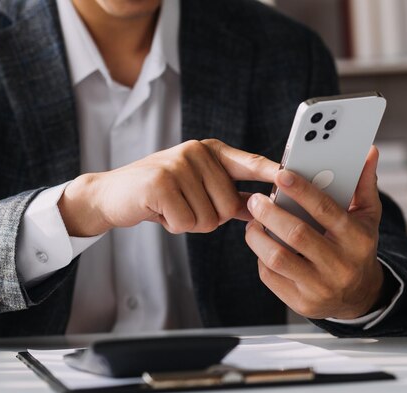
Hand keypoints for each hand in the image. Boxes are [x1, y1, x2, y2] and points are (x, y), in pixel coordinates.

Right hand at [58, 139, 277, 236]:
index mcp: (210, 152)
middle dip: (208, 218)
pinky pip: (186, 222)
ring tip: (170, 207)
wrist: (113, 194)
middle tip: (184, 206)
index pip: (249, 162)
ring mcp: (178, 164)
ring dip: (189, 222)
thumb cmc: (159, 194)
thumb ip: (228, 195)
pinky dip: (173, 225)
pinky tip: (159, 211)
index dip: (271, 172)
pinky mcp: (161, 182)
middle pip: (228, 206)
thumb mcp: (195, 188)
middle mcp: (197, 152)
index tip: (293, 178)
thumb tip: (260, 207)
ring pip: (208, 218)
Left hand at [244, 146, 384, 319]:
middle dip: (269, 213)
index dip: (301, 191)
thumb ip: (363, 185)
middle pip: (296, 235)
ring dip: (257, 236)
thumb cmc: (357, 247)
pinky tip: (262, 244)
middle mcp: (340, 265)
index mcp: (357, 239)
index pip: (326, 210)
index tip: (280, 175)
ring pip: (277, 258)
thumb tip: (369, 151)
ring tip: (253, 221)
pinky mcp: (301, 303)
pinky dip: (260, 257)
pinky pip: (270, 276)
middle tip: (255, 199)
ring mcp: (320, 287)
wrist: (359, 296)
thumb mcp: (367, 218)